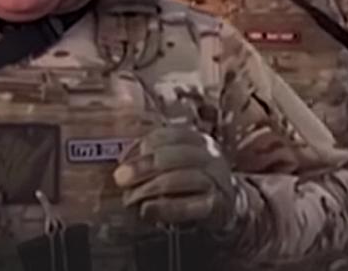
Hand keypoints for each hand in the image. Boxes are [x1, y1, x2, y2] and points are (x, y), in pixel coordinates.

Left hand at [113, 126, 237, 229]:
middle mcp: (209, 155)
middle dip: (142, 167)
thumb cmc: (192, 180)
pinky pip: (191, 205)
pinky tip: (148, 211)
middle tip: (120, 178)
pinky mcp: (218, 205)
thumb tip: (123, 162)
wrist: (228, 205)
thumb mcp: (175, 162)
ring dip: (151, 188)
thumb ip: (152, 157)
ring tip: (131, 198)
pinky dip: (166, 208)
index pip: (164, 136)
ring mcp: (216, 179)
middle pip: (172, 155)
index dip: (139, 148)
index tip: (120, 161)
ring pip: (182, 178)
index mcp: (195, 138)